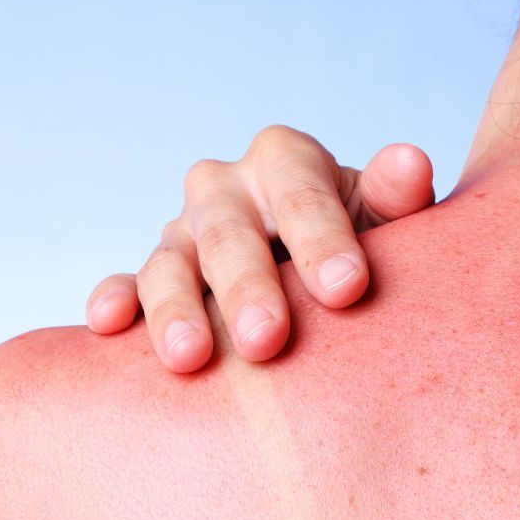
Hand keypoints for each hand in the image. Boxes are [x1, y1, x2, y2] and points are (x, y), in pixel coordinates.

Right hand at [85, 125, 435, 372]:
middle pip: (229, 232)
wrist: (323, 284)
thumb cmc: (362, 249)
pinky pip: (126, 285)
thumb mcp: (388, 221)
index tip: (348, 290)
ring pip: (169, 264)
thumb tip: (410, 167)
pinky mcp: (152, 279)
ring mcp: (182, 234)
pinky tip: (109, 325)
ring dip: (175, 310)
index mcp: (284, 160)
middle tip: (267, 341)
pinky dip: (114, 300)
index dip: (322, 238)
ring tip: (189, 359)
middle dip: (247, 287)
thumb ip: (395, 198)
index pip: (300, 190)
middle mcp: (224, 189)